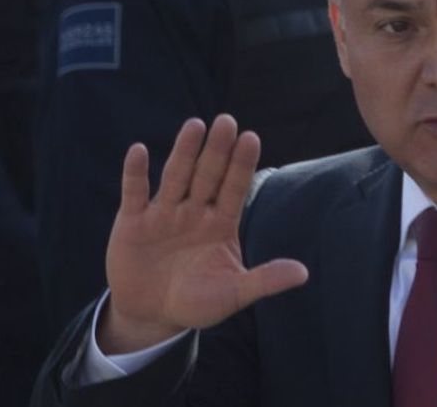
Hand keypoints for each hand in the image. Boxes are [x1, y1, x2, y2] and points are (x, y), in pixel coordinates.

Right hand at [99, 115, 308, 354]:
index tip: (251, 138)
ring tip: (194, 125)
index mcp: (220, 223)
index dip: (241, 165)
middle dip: (217, 150)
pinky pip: (135, 192)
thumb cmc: (196, 301)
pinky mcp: (133, 221)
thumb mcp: (232, 293)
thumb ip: (264, 280)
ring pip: (175, 176)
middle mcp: (194, 211)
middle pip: (207, 176)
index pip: (234, 188)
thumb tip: (303, 273)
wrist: (150, 314)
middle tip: (226, 121)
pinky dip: (135, 173)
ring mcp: (163, 213)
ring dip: (184, 152)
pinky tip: (138, 151)